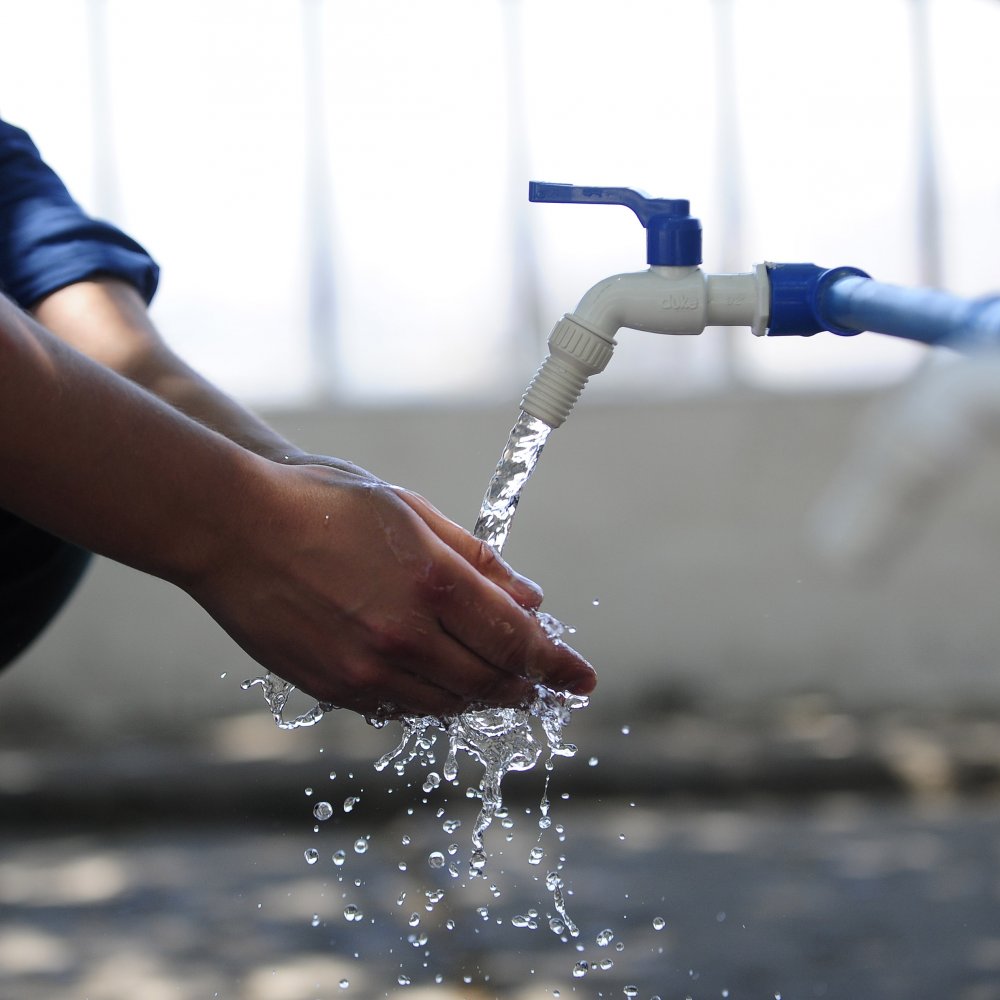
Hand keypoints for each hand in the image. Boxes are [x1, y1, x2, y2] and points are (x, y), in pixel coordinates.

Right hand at [185, 461, 595, 717]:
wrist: (232, 529)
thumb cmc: (325, 505)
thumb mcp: (411, 513)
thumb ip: (477, 560)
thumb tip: (530, 598)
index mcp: (433, 580)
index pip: (517, 639)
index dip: (557, 664)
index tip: (582, 679)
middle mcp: (407, 634)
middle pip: (491, 680)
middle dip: (527, 685)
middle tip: (544, 684)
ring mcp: (368, 669)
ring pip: (450, 703)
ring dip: (483, 695)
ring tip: (499, 684)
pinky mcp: (335, 689)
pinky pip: (402, 709)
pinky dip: (433, 699)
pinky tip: (440, 682)